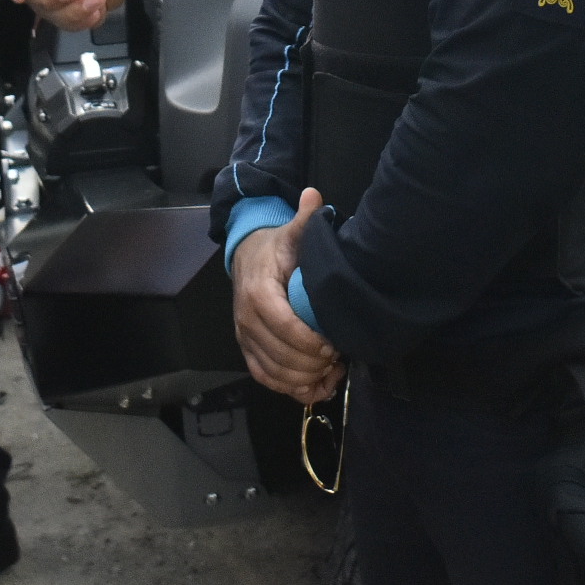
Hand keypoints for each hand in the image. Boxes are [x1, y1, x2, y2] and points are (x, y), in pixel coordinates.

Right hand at [232, 190, 341, 401]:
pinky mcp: (249, 351)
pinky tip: (318, 385)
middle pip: (280, 355)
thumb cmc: (275, 248)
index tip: (333, 345)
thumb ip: (305, 219)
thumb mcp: (291, 233)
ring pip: (274, 373)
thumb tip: (314, 195)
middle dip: (312, 363)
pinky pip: (267, 378)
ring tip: (332, 371)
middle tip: (339, 357)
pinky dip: (292, 389)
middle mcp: (246, 320)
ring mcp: (245, 338)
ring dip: (305, 380)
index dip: (309, 342)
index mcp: (258, 293)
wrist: (247, 257)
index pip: (283, 326)